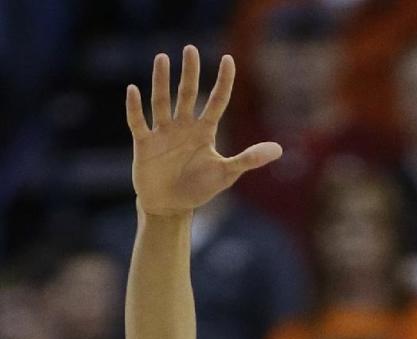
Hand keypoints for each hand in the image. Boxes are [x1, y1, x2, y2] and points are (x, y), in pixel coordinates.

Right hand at [126, 46, 280, 216]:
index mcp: (204, 131)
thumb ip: (249, 159)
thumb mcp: (226, 174)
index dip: (224, 82)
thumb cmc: (198, 189)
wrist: (170, 207)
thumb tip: (279, 150)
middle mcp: (184, 126)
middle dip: (189, 73)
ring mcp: (163, 132)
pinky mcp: (145, 143)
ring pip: (162, 101)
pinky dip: (134, 108)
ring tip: (162, 57)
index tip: (229, 59)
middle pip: (187, 93)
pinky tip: (133, 90)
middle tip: (190, 49)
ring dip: (161, 81)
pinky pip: (138, 121)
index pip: (217, 101)